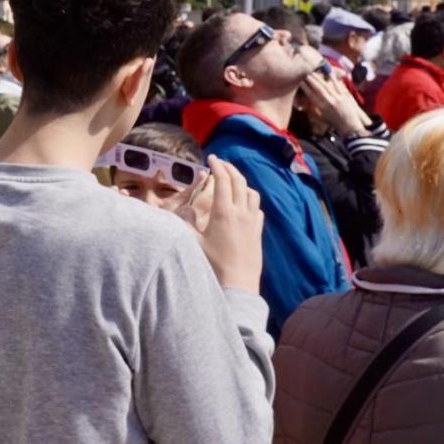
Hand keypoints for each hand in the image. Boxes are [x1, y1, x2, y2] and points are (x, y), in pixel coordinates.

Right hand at [185, 158, 263, 291]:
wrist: (238, 284)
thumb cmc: (213, 265)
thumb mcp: (193, 243)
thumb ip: (187, 222)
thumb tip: (185, 209)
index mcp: (223, 212)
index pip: (222, 181)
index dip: (217, 166)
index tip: (211, 158)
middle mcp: (241, 213)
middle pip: (238, 181)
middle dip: (229, 168)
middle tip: (221, 162)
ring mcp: (252, 222)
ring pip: (251, 192)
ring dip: (242, 182)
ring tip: (232, 181)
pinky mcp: (258, 232)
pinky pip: (257, 208)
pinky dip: (250, 199)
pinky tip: (244, 204)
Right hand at [299, 69, 370, 137]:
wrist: (350, 126)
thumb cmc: (334, 123)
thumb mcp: (322, 117)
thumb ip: (314, 109)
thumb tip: (306, 103)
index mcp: (322, 108)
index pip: (311, 95)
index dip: (305, 87)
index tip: (300, 81)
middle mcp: (329, 101)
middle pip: (319, 88)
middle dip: (311, 80)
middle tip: (306, 73)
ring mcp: (338, 98)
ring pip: (327, 85)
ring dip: (320, 78)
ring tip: (314, 72)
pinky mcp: (345, 96)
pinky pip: (338, 86)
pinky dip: (333, 79)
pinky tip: (330, 73)